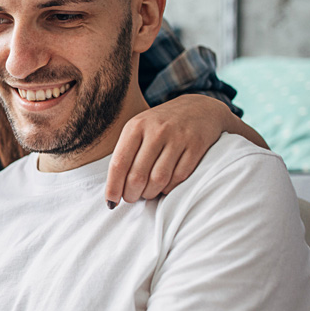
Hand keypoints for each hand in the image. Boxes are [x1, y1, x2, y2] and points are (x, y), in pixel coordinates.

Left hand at [105, 95, 232, 206]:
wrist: (198, 108)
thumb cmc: (160, 125)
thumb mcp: (139, 129)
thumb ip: (126, 153)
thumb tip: (114, 188)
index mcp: (136, 126)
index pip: (119, 163)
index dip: (113, 187)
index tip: (110, 202)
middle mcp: (156, 130)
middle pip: (137, 175)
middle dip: (131, 194)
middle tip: (131, 198)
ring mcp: (178, 137)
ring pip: (158, 179)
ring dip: (150, 193)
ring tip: (147, 193)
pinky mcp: (196, 145)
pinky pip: (179, 177)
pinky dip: (169, 187)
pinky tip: (164, 187)